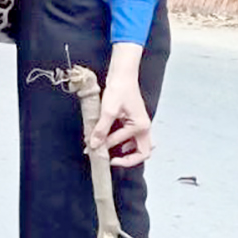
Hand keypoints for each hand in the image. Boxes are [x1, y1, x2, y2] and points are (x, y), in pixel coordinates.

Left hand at [89, 47, 152, 167]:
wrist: (122, 75)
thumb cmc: (119, 89)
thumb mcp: (108, 110)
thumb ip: (101, 129)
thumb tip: (93, 144)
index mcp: (141, 126)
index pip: (120, 142)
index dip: (105, 146)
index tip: (92, 149)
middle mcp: (144, 127)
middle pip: (144, 152)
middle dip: (129, 160)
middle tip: (112, 161)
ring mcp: (141, 125)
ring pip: (140, 146)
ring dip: (129, 153)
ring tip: (112, 154)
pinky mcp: (135, 122)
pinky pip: (134, 139)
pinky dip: (126, 144)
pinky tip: (113, 143)